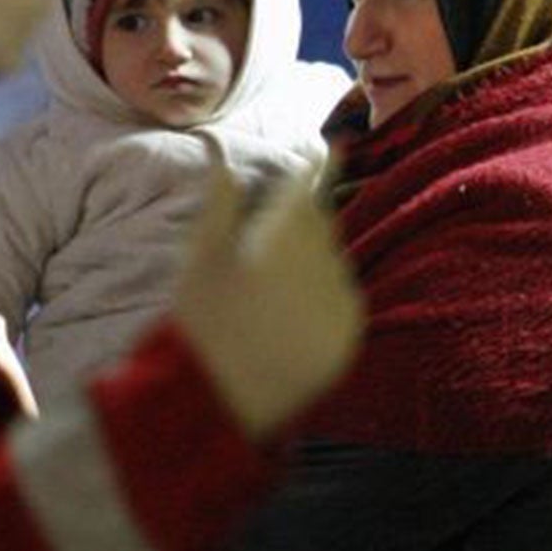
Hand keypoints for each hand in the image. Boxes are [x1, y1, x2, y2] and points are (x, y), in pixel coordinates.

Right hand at [171, 162, 362, 436]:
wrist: (218, 400)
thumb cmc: (200, 321)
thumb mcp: (200, 256)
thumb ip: (221, 202)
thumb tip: (223, 155)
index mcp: (284, 232)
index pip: (310, 181)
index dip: (316, 164)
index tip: (324, 150)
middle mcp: (322, 258)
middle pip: (321, 222)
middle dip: (303, 222)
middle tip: (273, 246)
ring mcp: (341, 297)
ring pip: (334, 260)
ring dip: (314, 263)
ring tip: (275, 293)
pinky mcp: (351, 333)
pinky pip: (343, 299)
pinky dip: (325, 300)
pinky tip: (291, 319)